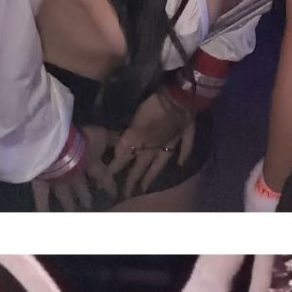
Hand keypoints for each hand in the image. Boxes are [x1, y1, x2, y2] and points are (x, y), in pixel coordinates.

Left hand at [76, 84, 196, 197]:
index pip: (127, 159)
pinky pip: (185, 147)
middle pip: (144, 165)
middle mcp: (157, 146)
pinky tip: (181, 164)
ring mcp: (172, 139)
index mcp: (144, 143)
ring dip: (153, 173)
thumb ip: (128, 140)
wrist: (180, 97)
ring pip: (161, 161)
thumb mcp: (137, 124)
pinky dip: (183, 155)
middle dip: (135, 179)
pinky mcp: (185, 131)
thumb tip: (119, 154)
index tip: (106, 182)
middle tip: (129, 194)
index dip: (117, 169)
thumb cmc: (155, 107)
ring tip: (147, 186)